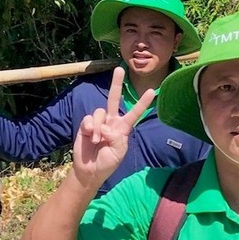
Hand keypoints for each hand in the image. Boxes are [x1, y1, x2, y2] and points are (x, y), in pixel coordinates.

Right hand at [72, 66, 154, 189]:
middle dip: (116, 83)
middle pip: (114, 99)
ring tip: (97, 140)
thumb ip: (116, 138)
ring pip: (100, 112)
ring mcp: (98, 122)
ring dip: (98, 127)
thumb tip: (105, 126)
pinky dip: (90, 127)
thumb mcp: (118, 152)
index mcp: (123, 128)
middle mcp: (111, 121)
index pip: (134, 113)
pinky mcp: (86, 125)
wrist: (90, 171)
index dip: (142, 103)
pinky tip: (90, 137)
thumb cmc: (107, 162)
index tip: (152, 91)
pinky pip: (89, 118)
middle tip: (119, 68)